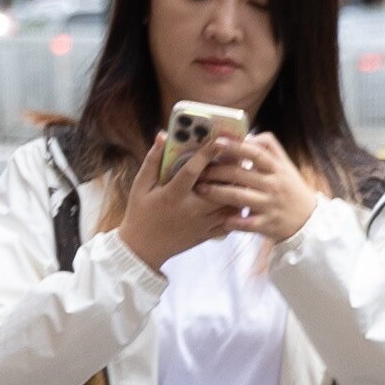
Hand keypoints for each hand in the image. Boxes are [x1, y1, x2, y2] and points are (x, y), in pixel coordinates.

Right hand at [108, 137, 233, 269]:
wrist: (142, 249)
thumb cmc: (140, 214)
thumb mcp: (140, 186)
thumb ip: (152, 161)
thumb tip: (162, 136)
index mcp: (172, 195)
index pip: (193, 170)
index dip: (207, 153)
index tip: (219, 139)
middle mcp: (191, 209)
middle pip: (220, 188)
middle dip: (232, 172)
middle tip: (240, 157)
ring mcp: (201, 223)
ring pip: (230, 205)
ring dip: (239, 190)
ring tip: (245, 176)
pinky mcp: (207, 234)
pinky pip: (230, 222)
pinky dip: (238, 209)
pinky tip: (240, 198)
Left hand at [210, 131, 322, 245]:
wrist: (308, 219)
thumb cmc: (290, 188)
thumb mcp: (285, 166)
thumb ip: (269, 148)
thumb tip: (248, 135)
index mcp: (277, 168)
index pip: (256, 153)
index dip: (236, 147)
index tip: (217, 142)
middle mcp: (273, 185)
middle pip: (240, 175)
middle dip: (216, 172)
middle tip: (199, 171)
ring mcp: (270, 205)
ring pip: (238, 197)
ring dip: (216, 193)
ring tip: (200, 189)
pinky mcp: (267, 224)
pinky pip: (245, 223)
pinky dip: (232, 221)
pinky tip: (219, 218)